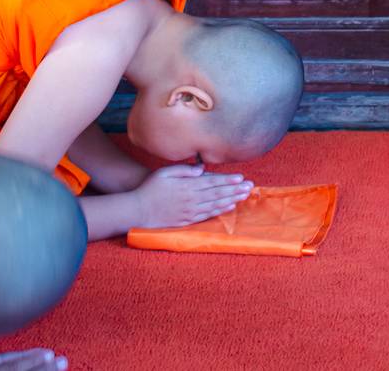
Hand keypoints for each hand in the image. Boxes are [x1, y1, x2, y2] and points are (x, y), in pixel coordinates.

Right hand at [132, 163, 252, 227]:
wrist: (137, 210)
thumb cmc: (150, 189)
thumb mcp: (165, 172)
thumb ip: (184, 170)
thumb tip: (201, 169)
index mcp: (187, 186)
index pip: (212, 182)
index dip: (228, 180)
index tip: (241, 177)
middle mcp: (191, 199)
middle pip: (218, 193)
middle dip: (235, 189)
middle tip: (250, 186)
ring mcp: (190, 211)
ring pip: (215, 204)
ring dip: (232, 199)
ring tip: (245, 195)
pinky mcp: (187, 220)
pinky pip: (208, 215)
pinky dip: (220, 210)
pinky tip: (230, 207)